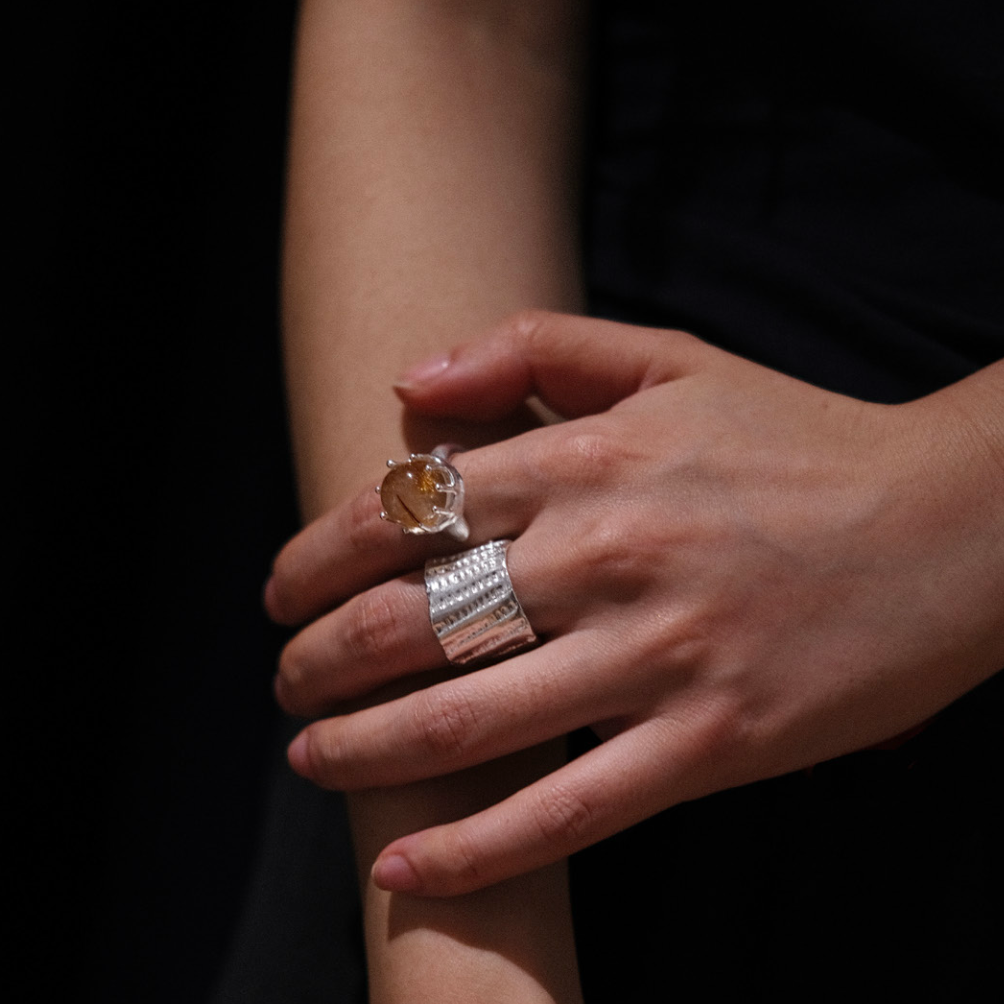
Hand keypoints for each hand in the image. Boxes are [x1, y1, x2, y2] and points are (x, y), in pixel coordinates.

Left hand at [265, 311, 1003, 895]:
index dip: (318, 554)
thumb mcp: (669, 359)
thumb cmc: (796, 438)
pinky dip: (473, 851)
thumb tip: (413, 382)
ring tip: (310, 755)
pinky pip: (568, 814)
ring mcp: (658, 658)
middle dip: (319, 658)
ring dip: (363, 748)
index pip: (407, 512)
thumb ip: (533, 348)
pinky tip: (404, 868)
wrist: (951, 525)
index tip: (281, 589)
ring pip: (467, 719)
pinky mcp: (711, 744)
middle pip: (412, 619)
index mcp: (589, 461)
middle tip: (284, 679)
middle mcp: (608, 557)